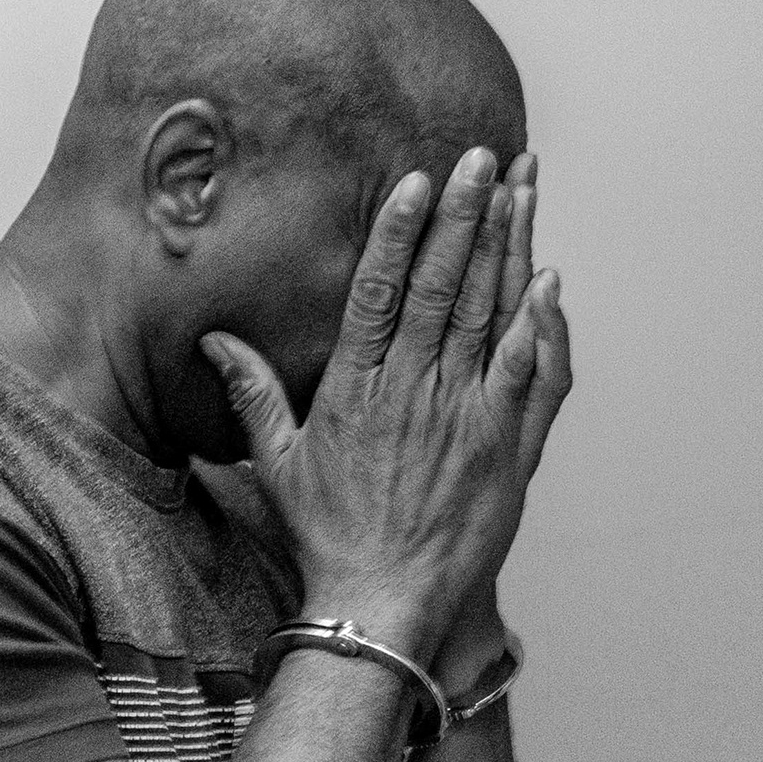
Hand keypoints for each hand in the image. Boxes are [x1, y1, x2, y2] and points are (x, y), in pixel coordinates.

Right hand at [201, 146, 571, 655]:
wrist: (383, 604)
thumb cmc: (327, 536)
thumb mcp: (275, 462)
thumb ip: (252, 392)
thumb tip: (214, 340)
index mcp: (356, 388)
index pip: (378, 290)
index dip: (400, 230)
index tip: (418, 180)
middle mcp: (412, 392)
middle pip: (443, 285)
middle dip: (466, 215)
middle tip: (486, 157)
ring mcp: (463, 416)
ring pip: (490, 315)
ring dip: (508, 248)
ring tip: (523, 189)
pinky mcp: (502, 445)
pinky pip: (528, 373)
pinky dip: (542, 324)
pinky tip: (549, 279)